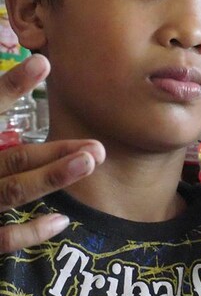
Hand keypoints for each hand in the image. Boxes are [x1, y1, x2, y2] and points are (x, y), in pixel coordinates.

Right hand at [0, 54, 104, 251]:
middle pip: (11, 157)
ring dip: (52, 178)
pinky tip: (60, 220)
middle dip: (54, 151)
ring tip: (89, 162)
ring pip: (10, 191)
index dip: (10, 86)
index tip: (42, 62)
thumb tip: (33, 65)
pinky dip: (28, 233)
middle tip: (95, 146)